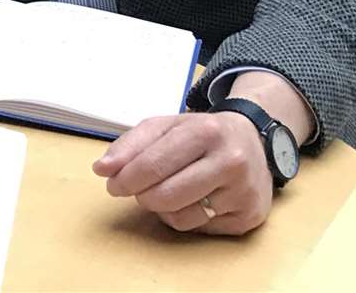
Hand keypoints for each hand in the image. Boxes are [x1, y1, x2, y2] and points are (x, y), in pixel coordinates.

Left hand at [92, 112, 273, 234]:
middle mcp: (230, 161)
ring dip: (162, 209)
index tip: (112, 184)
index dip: (126, 179)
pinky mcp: (250, 216)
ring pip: (181, 217)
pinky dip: (185, 217)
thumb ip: (130, 145)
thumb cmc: (201, 133)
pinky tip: (190, 200)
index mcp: (205, 131)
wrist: (253, 140)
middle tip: (138, 189)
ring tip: (166, 191)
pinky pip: (200, 228)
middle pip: (165, 195)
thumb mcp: (166, 126)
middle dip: (142, 195)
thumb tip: (102, 170)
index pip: (153, 165)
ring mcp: (243, 191)